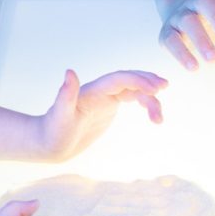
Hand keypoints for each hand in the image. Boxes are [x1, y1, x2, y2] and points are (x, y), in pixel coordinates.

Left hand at [32, 68, 165, 161]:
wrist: (49, 143)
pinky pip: (132, 99)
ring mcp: (106, 98)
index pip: (120, 79)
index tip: (156, 89)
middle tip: (166, 87)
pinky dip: (145, 104)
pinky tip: (154, 114)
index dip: (138, 81)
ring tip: (159, 120)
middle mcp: (100, 90)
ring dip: (150, 101)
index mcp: (92, 90)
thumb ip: (66, 93)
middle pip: (130, 81)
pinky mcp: (109, 107)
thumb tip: (69, 71)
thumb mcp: (59, 115)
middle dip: (148, 83)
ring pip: (134, 91)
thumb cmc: (52, 131)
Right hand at [160, 0, 214, 69]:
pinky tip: (194, 67)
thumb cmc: (213, 16)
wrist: (179, 10)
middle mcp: (196, 3)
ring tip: (214, 59)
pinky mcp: (167, 33)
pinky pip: (171, 40)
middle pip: (206, 4)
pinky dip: (181, 54)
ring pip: (188, 22)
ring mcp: (180, 16)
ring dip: (200, 40)